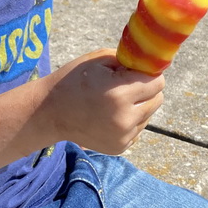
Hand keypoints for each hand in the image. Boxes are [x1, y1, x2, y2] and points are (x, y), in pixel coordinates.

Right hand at [41, 49, 163, 154]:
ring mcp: (122, 136)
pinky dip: (129, 121)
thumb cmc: (74, 80)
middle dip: (146, 90)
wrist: (50, 112)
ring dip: (138, 106)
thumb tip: (152, 64)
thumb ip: (129, 60)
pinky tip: (109, 116)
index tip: (136, 72)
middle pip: (157, 99)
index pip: (158, 82)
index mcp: (120, 94)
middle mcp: (124, 119)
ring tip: (113, 103)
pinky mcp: (119, 147)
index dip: (148, 74)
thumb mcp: (99, 60)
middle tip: (125, 86)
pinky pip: (137, 128)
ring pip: (149, 114)